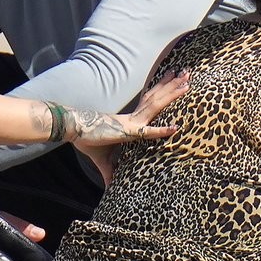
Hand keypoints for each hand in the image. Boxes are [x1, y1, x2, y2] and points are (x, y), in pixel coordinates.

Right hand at [63, 70, 190, 173]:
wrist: (72, 128)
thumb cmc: (86, 139)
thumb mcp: (102, 160)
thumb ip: (109, 172)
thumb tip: (110, 187)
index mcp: (130, 120)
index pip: (150, 102)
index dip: (162, 90)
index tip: (173, 79)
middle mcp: (133, 118)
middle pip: (157, 98)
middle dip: (172, 85)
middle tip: (188, 74)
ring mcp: (131, 123)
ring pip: (156, 105)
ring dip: (171, 93)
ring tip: (186, 81)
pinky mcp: (126, 132)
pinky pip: (146, 132)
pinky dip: (160, 131)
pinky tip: (175, 129)